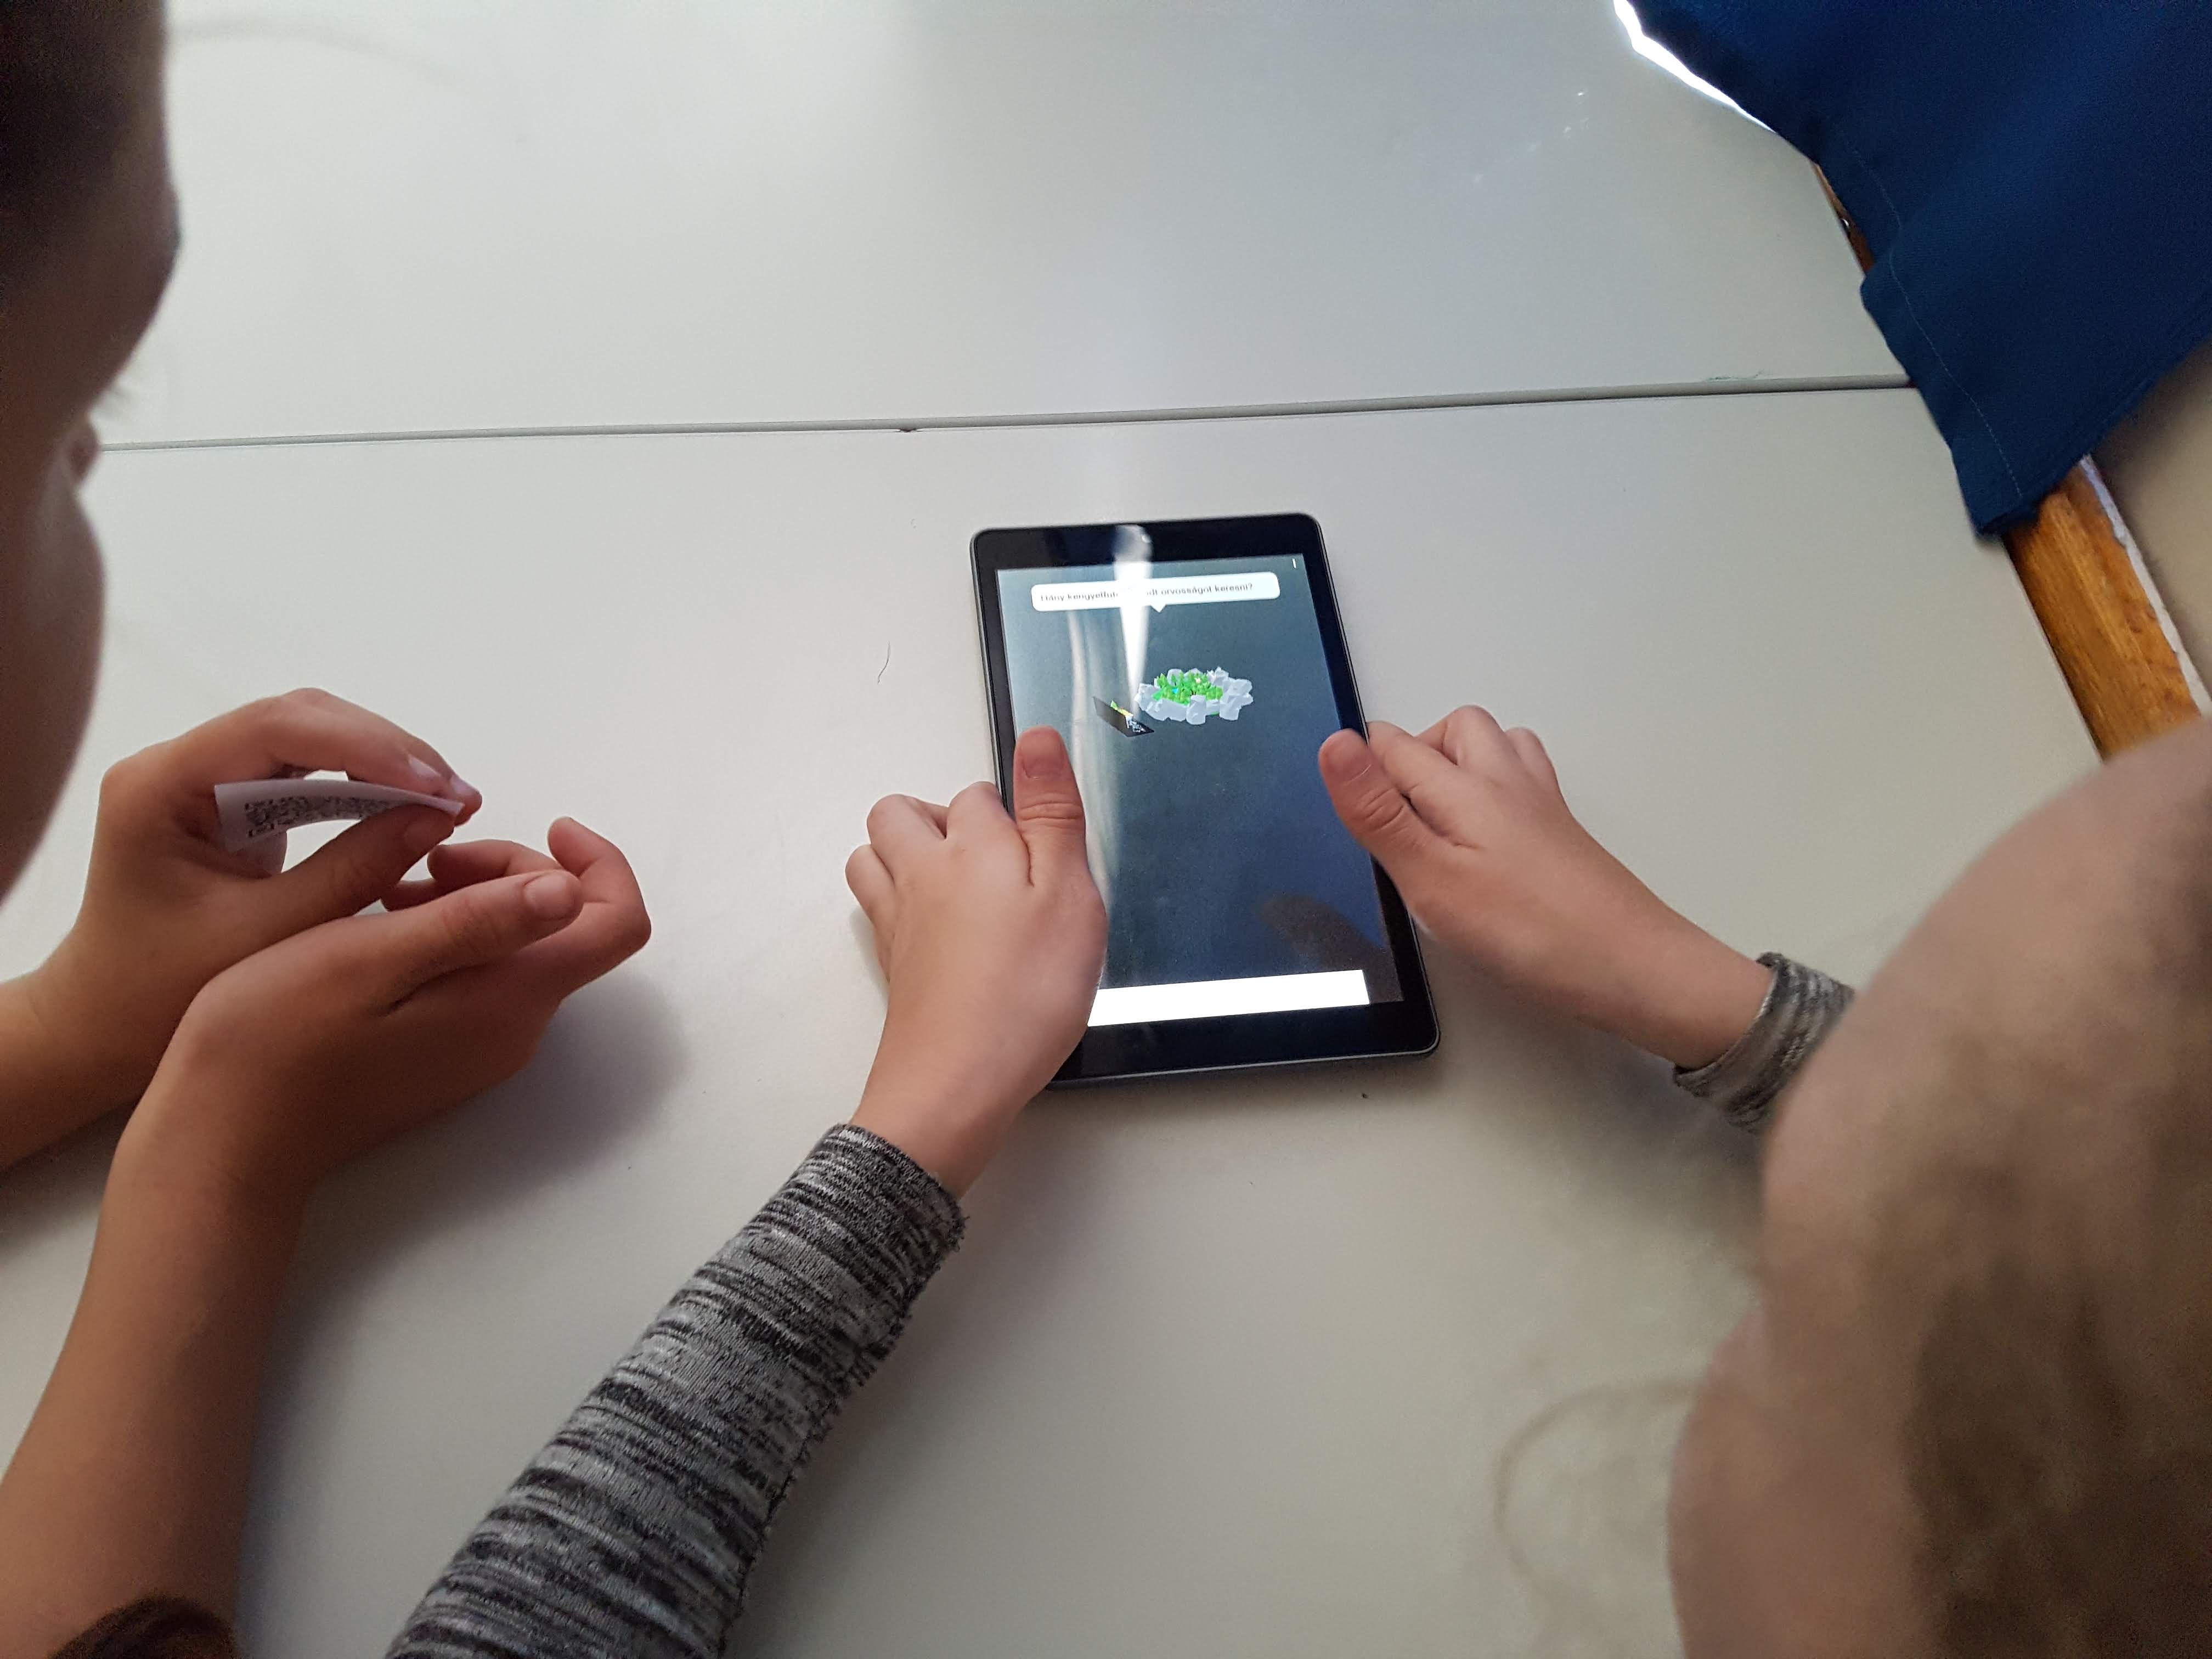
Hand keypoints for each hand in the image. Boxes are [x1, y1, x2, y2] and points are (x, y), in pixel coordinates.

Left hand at [20, 689, 484, 1116]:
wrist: (103, 1024)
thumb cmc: (164, 992)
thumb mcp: (269, 937)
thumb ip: (353, 870)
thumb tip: (437, 817)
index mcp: (159, 786)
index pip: (278, 728)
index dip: (368, 746)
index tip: (437, 789)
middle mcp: (175, 763)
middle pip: (301, 718)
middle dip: (389, 750)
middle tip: (460, 797)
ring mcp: (202, 775)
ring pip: (313, 735)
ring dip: (386, 763)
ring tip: (450, 802)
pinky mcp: (228, 796)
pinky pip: (308, 769)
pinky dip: (366, 785)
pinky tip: (412, 808)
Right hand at [114, 819, 649, 1211]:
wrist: (223, 1144)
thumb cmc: (274, 1041)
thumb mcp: (370, 959)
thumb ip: (475, 923)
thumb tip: (570, 889)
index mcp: (510, 999)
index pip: (618, 923)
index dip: (599, 861)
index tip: (544, 820)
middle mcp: (517, 1029)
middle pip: (569, 923)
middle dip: (517, 868)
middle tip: (427, 858)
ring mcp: (484, 1047)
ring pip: (524, 943)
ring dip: (477, 896)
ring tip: (393, 887)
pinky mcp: (449, 1053)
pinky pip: (484, 974)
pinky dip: (453, 931)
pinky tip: (386, 922)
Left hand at [845, 726, 1105, 1193]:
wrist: (956, 1083)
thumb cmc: (1024, 992)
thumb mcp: (1067, 893)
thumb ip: (1052, 811)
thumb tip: (1039, 735)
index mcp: (971, 847)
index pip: (979, 794)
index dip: (1015, 808)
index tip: (1046, 840)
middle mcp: (921, 873)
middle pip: (900, 813)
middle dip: (939, 815)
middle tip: (993, 852)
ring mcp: (898, 921)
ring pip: (874, 856)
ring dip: (904, 851)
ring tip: (958, 881)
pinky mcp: (892, 965)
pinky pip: (877, 908)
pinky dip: (899, 901)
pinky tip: (941, 930)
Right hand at [1318, 709, 1768, 1067]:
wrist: (1633, 966)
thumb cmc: (1529, 930)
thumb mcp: (1431, 877)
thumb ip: (1379, 811)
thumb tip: (1335, 741)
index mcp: (1466, 786)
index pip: (1393, 745)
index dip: (1362, 771)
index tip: (1353, 820)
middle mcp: (1507, 780)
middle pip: (1453, 729)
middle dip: (1412, 754)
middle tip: (1392, 817)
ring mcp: (1542, 805)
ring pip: (1497, 748)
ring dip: (1460, 762)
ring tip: (1437, 819)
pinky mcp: (1563, 834)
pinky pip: (1523, 782)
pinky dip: (1497, 788)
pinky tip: (1488, 838)